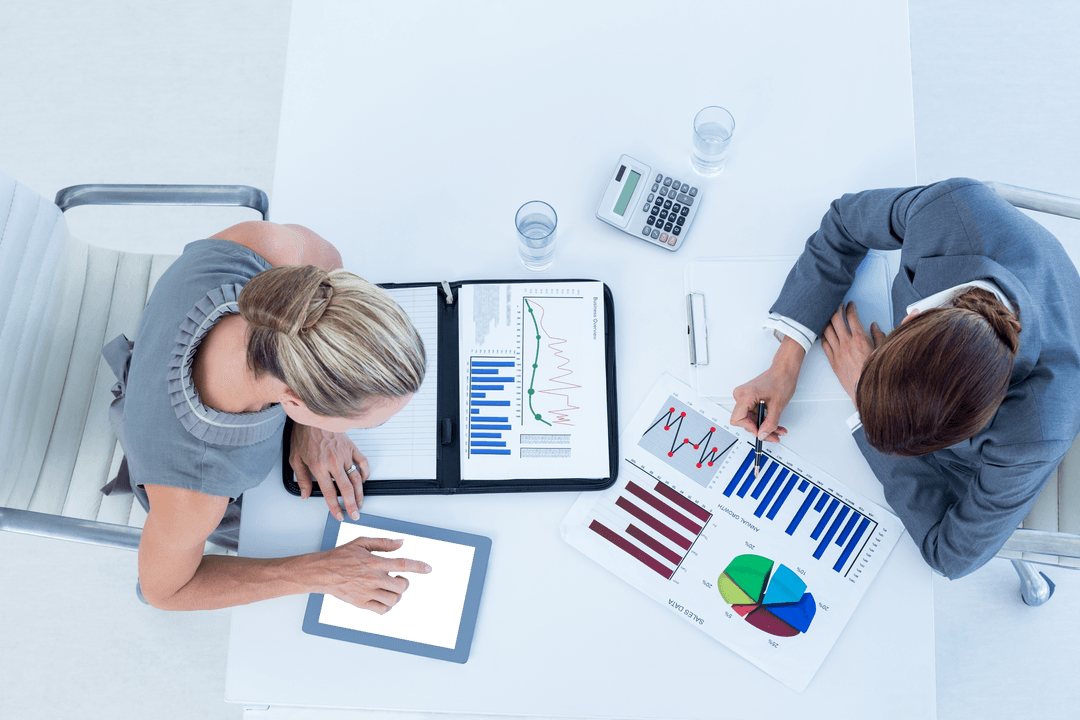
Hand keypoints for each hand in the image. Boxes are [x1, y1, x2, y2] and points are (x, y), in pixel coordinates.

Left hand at [290, 423, 369, 520]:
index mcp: (319, 466)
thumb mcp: (295, 459)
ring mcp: (345, 455)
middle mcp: (334, 462)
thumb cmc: (304, 435)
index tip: (339, 515)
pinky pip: (363, 463)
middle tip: (355, 514)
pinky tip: (364, 480)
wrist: (314, 416)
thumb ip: (301, 479)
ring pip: (356, 479)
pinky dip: (365, 473)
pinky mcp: (352, 448)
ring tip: (359, 503)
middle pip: (347, 489)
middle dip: (351, 505)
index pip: (329, 493)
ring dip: (359, 494)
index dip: (335, 507)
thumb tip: (305, 494)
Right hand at [317, 536, 431, 612]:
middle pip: (401, 586)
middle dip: (404, 583)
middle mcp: (373, 578)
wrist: (323, 572)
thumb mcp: (362, 542)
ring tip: (391, 590)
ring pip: (393, 600)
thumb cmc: (341, 556)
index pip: (403, 564)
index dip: (418, 566)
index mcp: (375, 562)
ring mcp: (368, 592)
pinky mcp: (362, 602)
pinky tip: (383, 599)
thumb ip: (383, 543)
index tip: (427, 568)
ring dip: (396, 595)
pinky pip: (381, 609)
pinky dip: (387, 606)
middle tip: (398, 580)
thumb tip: (401, 543)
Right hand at [730, 336, 803, 441]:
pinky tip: (774, 424)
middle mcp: (741, 395)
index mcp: (745, 395)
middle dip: (761, 429)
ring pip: (751, 419)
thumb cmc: (780, 380)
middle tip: (773, 435)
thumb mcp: (777, 406)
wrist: (784, 370)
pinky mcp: (749, 399)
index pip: (737, 419)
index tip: (760, 432)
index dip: (750, 428)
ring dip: (764, 426)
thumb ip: (770, 423)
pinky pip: (754, 414)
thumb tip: (763, 434)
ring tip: (777, 430)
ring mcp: (744, 397)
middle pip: (745, 421)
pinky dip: (764, 419)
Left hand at [820, 301, 886, 403]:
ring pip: (827, 330)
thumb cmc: (874, 372)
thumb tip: (874, 326)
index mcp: (859, 339)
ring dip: (827, 320)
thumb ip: (879, 336)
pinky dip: (822, 334)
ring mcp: (837, 351)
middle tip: (838, 305)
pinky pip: (823, 343)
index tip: (850, 305)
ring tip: (829, 315)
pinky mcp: (832, 360)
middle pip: (836, 319)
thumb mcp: (882, 351)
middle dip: (836, 309)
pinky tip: (823, 331)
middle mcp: (846, 343)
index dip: (850, 308)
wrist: (865, 389)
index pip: (851, 317)